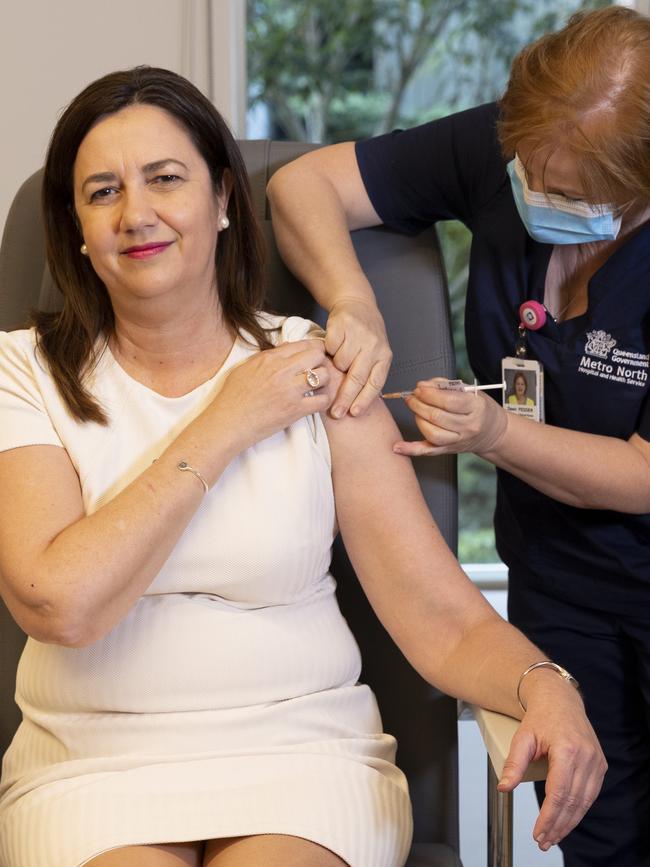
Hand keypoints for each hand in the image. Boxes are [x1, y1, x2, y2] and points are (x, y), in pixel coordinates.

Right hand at [210, 339, 331, 451]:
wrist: (228, 423)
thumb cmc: (232, 397)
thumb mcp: (245, 368)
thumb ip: (267, 356)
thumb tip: (287, 347)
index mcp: (269, 358)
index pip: (302, 344)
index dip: (313, 348)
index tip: (315, 355)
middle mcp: (282, 371)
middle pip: (317, 355)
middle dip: (321, 361)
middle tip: (319, 370)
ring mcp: (290, 390)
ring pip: (324, 375)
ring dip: (325, 380)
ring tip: (318, 387)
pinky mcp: (295, 410)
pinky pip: (322, 400)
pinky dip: (324, 400)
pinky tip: (317, 402)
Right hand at [325, 298, 391, 417]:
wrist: (357, 304)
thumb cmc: (365, 336)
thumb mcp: (375, 354)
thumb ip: (368, 374)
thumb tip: (355, 404)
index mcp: (384, 356)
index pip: (375, 383)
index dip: (364, 400)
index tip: (354, 413)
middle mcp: (374, 346)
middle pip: (357, 378)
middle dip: (345, 398)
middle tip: (336, 412)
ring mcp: (358, 335)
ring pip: (340, 363)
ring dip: (335, 365)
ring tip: (337, 358)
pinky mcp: (342, 325)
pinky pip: (329, 348)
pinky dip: (328, 349)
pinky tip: (333, 345)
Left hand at [392, 377, 506, 456]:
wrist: (492, 432)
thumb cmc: (478, 408)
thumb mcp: (469, 391)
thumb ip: (445, 385)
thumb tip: (422, 385)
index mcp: (475, 408)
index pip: (448, 401)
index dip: (429, 394)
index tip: (419, 388)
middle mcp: (468, 427)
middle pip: (437, 417)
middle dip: (419, 404)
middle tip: (412, 397)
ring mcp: (458, 441)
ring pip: (432, 434)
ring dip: (417, 419)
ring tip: (415, 409)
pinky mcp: (449, 450)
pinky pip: (428, 452)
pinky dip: (411, 449)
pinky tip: (398, 447)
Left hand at [498, 679, 606, 851]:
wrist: (560, 699)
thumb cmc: (540, 717)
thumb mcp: (522, 738)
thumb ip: (513, 764)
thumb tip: (504, 788)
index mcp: (567, 750)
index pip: (558, 793)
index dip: (548, 817)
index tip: (537, 833)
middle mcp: (586, 757)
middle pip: (572, 802)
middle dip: (558, 825)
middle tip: (543, 841)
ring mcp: (596, 761)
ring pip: (584, 802)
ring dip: (569, 823)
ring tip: (553, 837)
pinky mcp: (600, 764)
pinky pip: (591, 794)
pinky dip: (578, 810)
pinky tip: (567, 821)